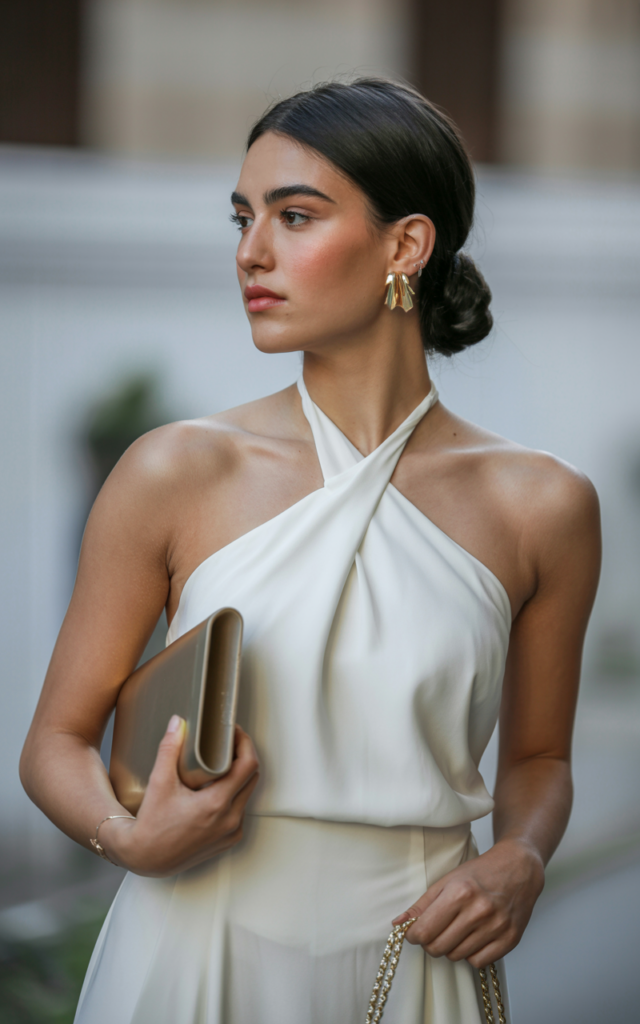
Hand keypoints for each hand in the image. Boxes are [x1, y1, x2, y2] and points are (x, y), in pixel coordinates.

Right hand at [101, 716, 259, 875]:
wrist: (145, 858)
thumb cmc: (151, 825)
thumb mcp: (160, 782)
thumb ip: (170, 749)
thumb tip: (178, 723)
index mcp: (216, 804)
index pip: (248, 765)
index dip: (244, 743)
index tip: (234, 733)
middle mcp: (229, 820)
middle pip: (251, 778)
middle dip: (242, 757)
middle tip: (227, 745)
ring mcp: (231, 832)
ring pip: (246, 795)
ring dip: (238, 778)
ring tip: (220, 765)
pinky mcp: (228, 840)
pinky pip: (240, 812)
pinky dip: (232, 797)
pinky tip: (216, 790)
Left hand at [393, 839, 544, 966]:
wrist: (518, 869)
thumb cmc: (481, 873)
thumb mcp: (447, 881)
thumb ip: (422, 905)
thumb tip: (398, 924)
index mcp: (459, 893)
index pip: (424, 931)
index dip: (413, 935)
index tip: (414, 933)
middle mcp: (478, 911)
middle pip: (438, 947)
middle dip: (430, 943)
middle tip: (435, 931)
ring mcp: (496, 927)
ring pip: (457, 956)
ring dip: (451, 947)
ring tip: (457, 929)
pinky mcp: (510, 939)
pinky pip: (478, 962)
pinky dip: (471, 954)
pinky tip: (473, 937)